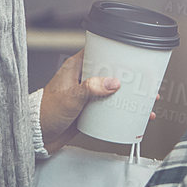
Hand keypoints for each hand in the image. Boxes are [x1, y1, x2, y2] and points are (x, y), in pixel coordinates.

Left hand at [38, 48, 157, 154]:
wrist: (37, 135)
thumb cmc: (46, 112)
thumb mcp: (70, 97)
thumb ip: (90, 88)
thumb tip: (113, 83)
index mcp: (75, 67)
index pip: (98, 52)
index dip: (116, 51)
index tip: (133, 55)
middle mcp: (83, 79)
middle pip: (112, 72)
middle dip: (131, 76)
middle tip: (148, 81)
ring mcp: (88, 94)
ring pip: (114, 91)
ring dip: (131, 95)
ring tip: (148, 100)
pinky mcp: (90, 109)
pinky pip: (111, 108)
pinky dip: (124, 110)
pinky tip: (136, 115)